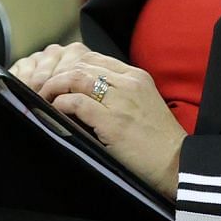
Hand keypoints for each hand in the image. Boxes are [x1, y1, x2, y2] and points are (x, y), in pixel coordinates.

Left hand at [26, 44, 186, 198]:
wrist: (177, 163)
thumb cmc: (159, 140)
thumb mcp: (144, 104)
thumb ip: (121, 93)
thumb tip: (86, 92)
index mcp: (137, 77)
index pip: (95, 58)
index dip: (70, 65)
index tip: (57, 78)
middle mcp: (129, 83)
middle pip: (82, 64)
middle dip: (57, 74)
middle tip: (43, 88)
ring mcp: (121, 102)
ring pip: (76, 78)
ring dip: (54, 86)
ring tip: (44, 97)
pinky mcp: (113, 122)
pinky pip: (77, 103)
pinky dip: (61, 105)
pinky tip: (55, 111)